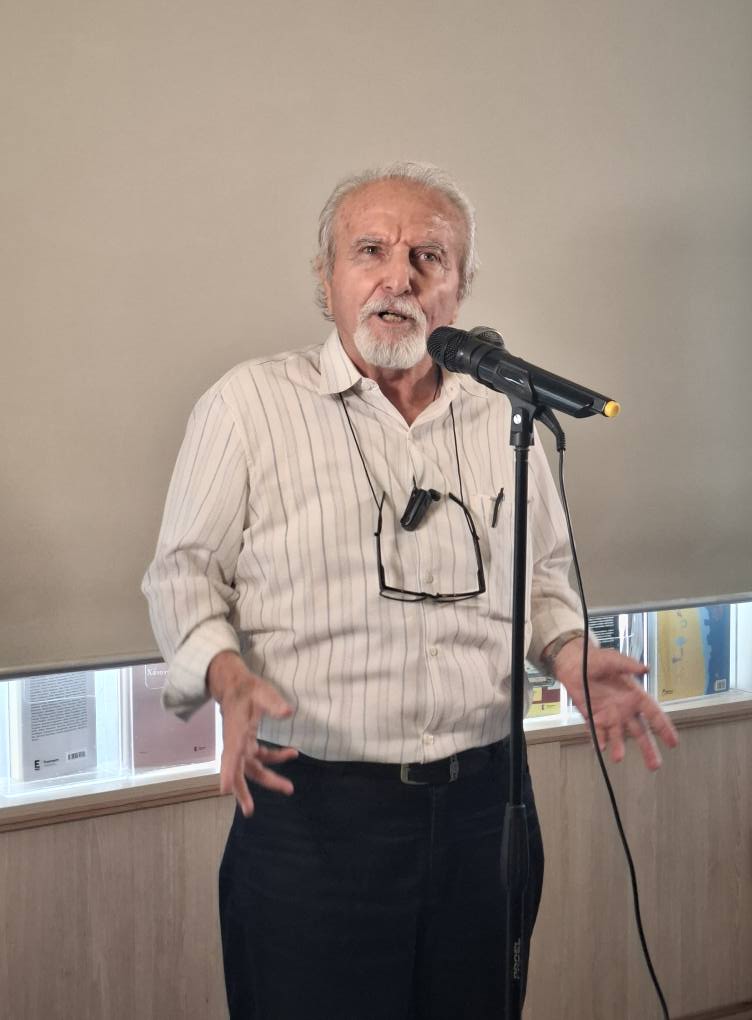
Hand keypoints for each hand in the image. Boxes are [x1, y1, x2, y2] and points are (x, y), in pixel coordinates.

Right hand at [207, 650, 297, 815]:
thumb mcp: (262, 691)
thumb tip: (288, 712)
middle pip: (238, 770)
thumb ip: (274, 702)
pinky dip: (275, 759)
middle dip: (243, 791)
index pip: (230, 754)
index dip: (228, 772)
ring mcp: (241, 745)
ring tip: (288, 788)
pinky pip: (260, 758)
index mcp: (236, 731)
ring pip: (252, 769)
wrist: (235, 685)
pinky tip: (292, 753)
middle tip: (250, 811)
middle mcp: (235, 742)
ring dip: (269, 778)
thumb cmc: (247, 689)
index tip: (224, 790)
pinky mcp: (247, 744)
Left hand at [550, 639, 678, 770]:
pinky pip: (598, 732)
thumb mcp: (613, 659)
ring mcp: (610, 716)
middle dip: (648, 749)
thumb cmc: (597, 660)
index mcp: (635, 696)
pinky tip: (601, 747)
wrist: (574, 663)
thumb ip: (628, 665)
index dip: (664, 728)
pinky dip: (599, 740)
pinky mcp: (594, 718)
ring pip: (619, 736)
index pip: (654, 714)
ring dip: (619, 747)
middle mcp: (625, 710)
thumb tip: (645, 668)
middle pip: (640, 732)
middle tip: (655, 766)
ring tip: (618, 758)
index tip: (673, 742)